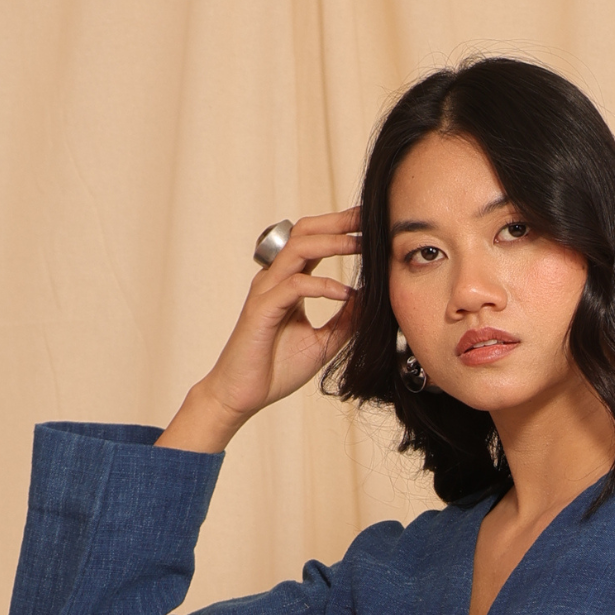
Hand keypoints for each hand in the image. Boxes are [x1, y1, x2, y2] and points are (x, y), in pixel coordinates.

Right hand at [158, 207, 360, 450]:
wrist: (243, 396)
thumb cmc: (276, 369)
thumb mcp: (323, 342)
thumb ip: (345, 321)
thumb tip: (371, 302)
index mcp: (289, 282)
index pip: (315, 242)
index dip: (341, 228)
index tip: (371, 222)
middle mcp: (275, 278)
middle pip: (304, 232)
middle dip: (338, 221)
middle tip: (368, 218)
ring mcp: (266, 291)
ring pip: (298, 250)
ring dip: (332, 243)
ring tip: (360, 245)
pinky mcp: (261, 310)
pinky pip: (293, 285)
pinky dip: (321, 285)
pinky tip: (344, 293)